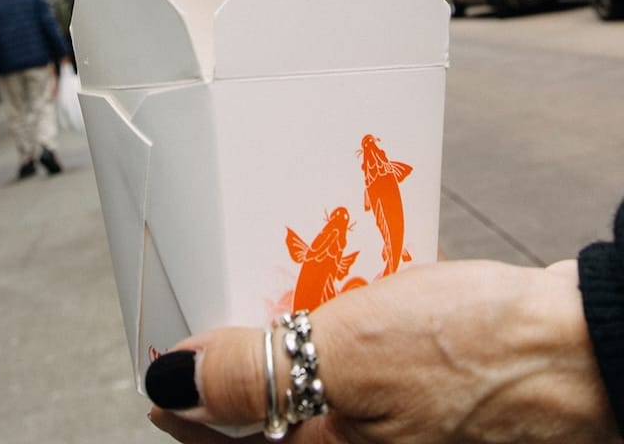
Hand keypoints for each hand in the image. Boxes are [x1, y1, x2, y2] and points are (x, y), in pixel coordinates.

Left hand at [147, 260, 616, 443]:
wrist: (570, 347)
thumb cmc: (474, 354)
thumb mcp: (347, 355)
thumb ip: (253, 375)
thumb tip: (169, 382)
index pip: (225, 441)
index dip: (184, 401)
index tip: (159, 368)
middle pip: (267, 420)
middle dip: (235, 371)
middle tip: (211, 325)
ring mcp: (390, 431)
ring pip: (308, 398)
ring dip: (283, 352)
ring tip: (266, 303)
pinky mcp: (419, 403)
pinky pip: (353, 379)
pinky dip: (333, 341)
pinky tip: (335, 300)